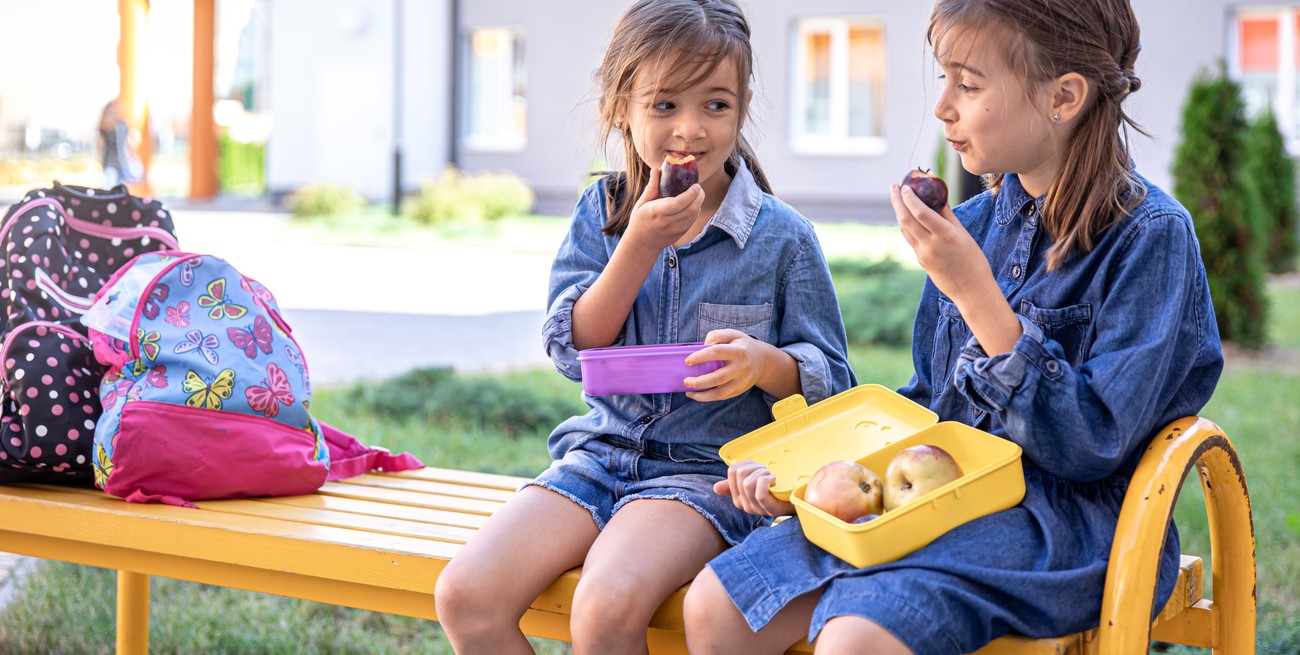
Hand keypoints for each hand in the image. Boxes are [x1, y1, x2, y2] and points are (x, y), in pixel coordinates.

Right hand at [622, 165, 704, 252]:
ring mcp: (676, 230)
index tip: (695, 185)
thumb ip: (651, 187)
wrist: (642, 244)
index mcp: (657, 212)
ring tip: (697, 193)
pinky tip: (692, 203)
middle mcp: (668, 222)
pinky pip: (693, 220)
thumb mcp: (641, 203)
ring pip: (694, 214)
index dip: (690, 194)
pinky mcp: (681, 233)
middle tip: (698, 187)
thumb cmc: (640, 220)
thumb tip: (657, 169)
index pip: (678, 203)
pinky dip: (696, 210)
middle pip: (691, 209)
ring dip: (699, 202)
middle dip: (699, 196)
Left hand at [682, 329, 779, 401]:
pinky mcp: (740, 390)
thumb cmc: (743, 346)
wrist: (764, 361)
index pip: (717, 352)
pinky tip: (697, 395)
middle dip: (700, 381)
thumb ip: (717, 335)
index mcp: (739, 351)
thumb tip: (703, 346)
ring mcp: (742, 381)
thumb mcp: (734, 334)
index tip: (687, 361)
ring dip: (703, 395)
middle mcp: (741, 368)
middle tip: (686, 380)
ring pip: (721, 392)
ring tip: (688, 392)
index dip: (701, 356)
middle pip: (718, 377)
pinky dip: (708, 398)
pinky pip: (723, 397)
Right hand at [714, 459, 794, 516]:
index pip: (732, 471)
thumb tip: (716, 488)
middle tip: (767, 472)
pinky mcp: (769, 509)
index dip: (746, 463)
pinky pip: (760, 492)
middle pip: (740, 474)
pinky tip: (774, 481)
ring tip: (771, 477)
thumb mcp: (755, 485)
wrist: (797, 502)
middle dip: (756, 467)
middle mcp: (744, 504)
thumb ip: (737, 484)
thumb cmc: (776, 490)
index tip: (758, 468)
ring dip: (762, 473)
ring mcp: (756, 508)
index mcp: (737, 497)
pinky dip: (767, 481)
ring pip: (748, 483)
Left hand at [890, 183, 997, 304]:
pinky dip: (906, 224)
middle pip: (905, 219)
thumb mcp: (963, 233)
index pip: (920, 212)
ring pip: (905, 229)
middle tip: (894, 186)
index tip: (905, 185)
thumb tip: (937, 195)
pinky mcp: (920, 260)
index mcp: (945, 235)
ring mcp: (923, 254)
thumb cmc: (973, 259)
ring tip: (898, 197)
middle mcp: (931, 245)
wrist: (971, 290)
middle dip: (897, 200)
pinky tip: (907, 215)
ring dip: (899, 211)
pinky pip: (910, 238)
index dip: (909, 197)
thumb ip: (947, 214)